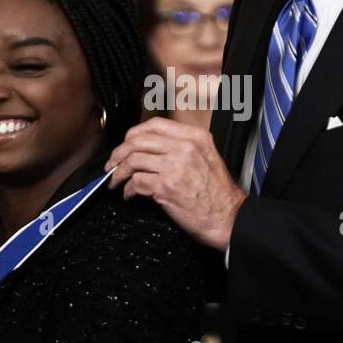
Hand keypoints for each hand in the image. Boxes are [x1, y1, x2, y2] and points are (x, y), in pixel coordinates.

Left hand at [105, 119, 246, 251]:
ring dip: (119, 172)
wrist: (229, 217)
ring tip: (116, 180)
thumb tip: (152, 149)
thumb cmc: (218, 193)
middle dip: (119, 153)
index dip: (134, 133)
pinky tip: (130, 194)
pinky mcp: (166, 187)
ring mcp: (174, 166)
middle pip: (138, 140)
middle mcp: (185, 148)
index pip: (155, 125)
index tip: (126, 143)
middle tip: (113, 163)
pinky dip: (128, 189)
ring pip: (133, 160)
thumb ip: (184, 147)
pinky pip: (136, 182)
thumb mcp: (207, 158)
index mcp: (195, 137)